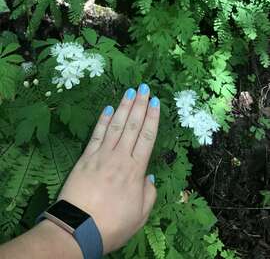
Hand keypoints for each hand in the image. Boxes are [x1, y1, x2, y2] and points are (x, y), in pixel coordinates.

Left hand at [58, 84, 159, 253]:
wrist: (78, 229)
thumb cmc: (112, 224)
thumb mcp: (140, 214)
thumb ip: (149, 193)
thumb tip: (149, 175)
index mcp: (136, 170)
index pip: (147, 137)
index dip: (152, 118)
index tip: (156, 102)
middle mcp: (120, 157)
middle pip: (133, 126)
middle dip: (140, 105)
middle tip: (144, 88)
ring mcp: (102, 155)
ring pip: (116, 126)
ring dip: (124, 107)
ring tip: (130, 91)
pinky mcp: (86, 158)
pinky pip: (96, 135)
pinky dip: (102, 121)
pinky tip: (108, 109)